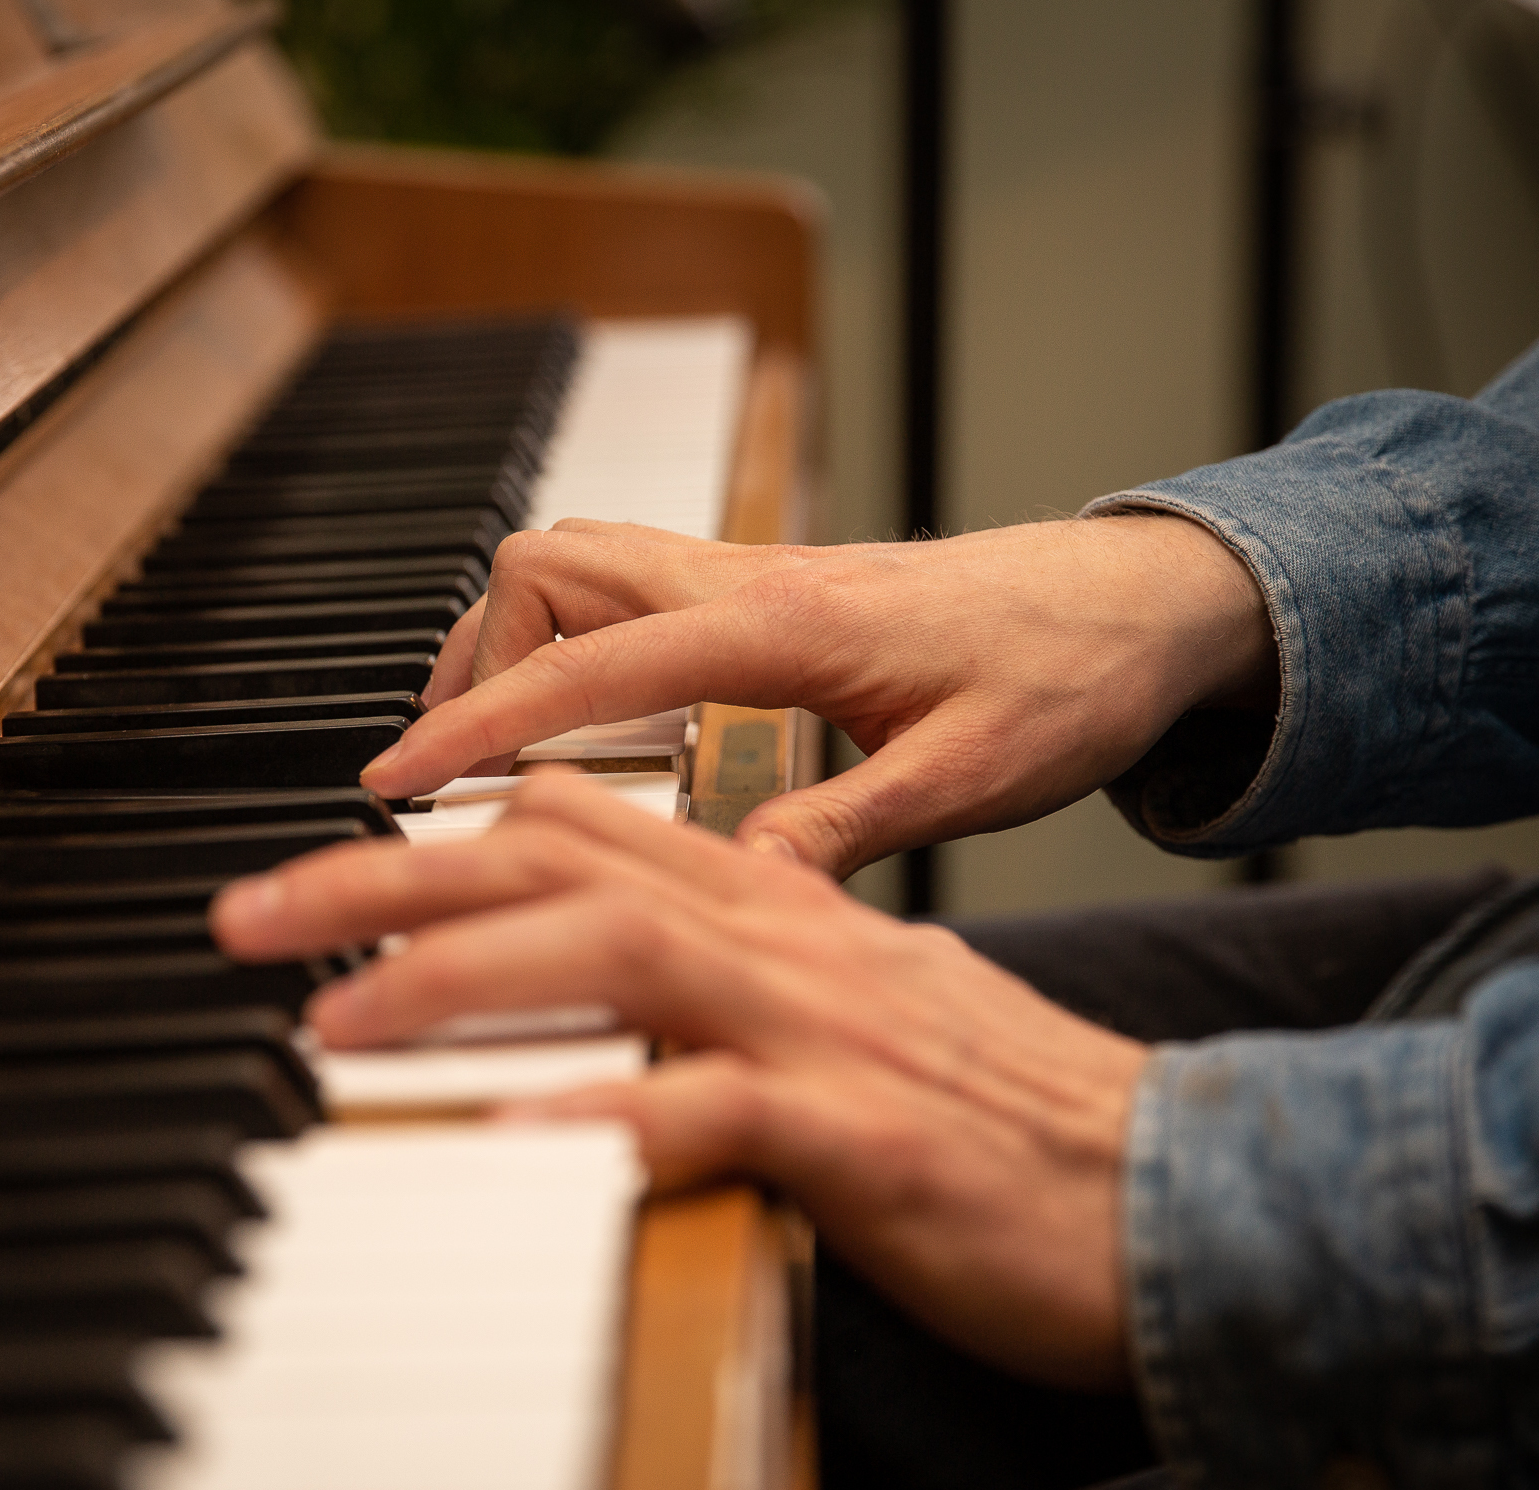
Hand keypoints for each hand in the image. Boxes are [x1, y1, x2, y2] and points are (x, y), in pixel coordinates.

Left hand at [212, 772, 1150, 1389]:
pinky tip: (509, 1145)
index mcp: (778, 908)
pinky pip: (715, 1113)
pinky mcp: (868, 1136)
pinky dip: (606, 1119)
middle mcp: (788, 943)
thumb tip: (641, 961)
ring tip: (330, 1025)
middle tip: (245, 922)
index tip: (323, 873)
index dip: (438, 837)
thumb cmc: (1008, 1115)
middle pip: (557, 864)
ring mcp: (826, 1030)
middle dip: (379, 886)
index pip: (583, 829)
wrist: (1183, 1189)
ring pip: (614, 958)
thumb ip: (749, 970)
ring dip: (455, 983)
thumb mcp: (863, 1011)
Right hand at [362, 514, 1277, 875]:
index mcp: (786, 626)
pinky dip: (572, 642)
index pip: (586, 663)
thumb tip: (733, 879)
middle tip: (448, 776)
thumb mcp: (971, 778)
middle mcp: (749, 578)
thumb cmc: (1070, 679)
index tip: (396, 784)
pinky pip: (625, 587)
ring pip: (575, 562)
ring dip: (515, 644)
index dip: (477, 728)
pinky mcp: (762, 589)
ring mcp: (750, 573)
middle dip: (473, 664)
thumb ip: (842, 826)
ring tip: (498, 756)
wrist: (1142, 602)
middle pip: (546, 569)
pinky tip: (591, 724)